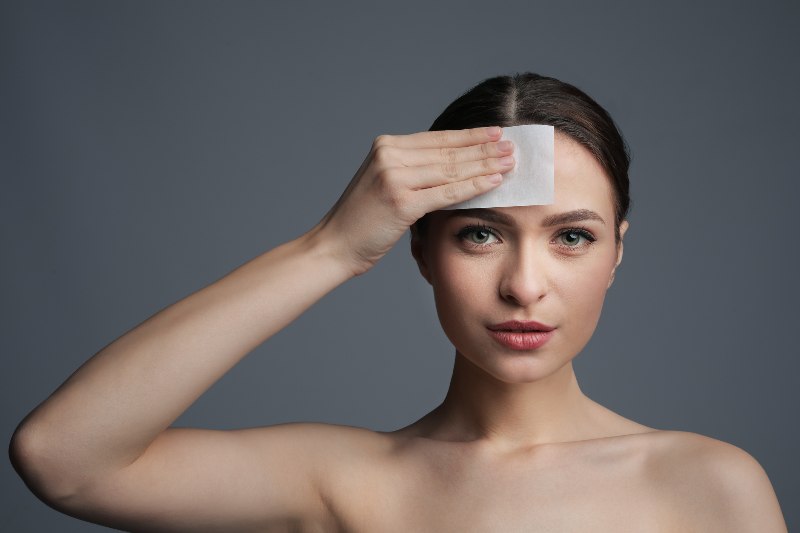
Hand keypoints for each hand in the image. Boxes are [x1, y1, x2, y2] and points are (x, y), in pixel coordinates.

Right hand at [312, 126, 514, 275]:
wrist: (335, 245)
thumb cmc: (362, 221)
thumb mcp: (383, 184)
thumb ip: (411, 170)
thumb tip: (452, 164)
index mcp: (386, 146)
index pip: (438, 138)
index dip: (470, 135)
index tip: (496, 133)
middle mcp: (389, 156)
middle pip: (448, 150)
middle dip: (484, 148)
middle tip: (513, 145)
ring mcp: (394, 177)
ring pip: (452, 169)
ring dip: (486, 164)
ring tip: (511, 161)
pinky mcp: (400, 201)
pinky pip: (447, 192)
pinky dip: (474, 186)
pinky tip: (495, 181)